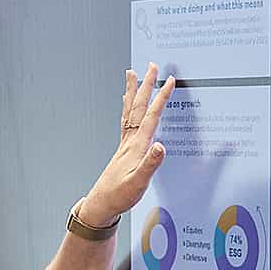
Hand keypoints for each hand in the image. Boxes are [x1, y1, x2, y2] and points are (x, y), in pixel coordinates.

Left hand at [79, 62, 174, 223]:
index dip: (161, 97)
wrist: (101, 204)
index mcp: (137, 146)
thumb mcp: (138, 183)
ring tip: (132, 74)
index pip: (151, 116)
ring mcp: (125, 144)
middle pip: (139, 106)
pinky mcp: (123, 149)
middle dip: (146, 85)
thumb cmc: (120, 195)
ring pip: (130, 110)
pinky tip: (127, 105)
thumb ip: (150, 165)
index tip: (169, 81)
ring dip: (133, 91)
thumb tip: (161, 146)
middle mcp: (129, 140)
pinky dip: (128, 108)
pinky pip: (126, 121)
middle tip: (151, 66)